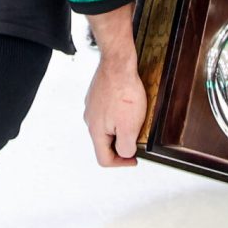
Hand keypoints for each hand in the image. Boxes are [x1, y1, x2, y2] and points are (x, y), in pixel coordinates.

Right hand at [83, 5, 145, 166]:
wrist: (118, 63)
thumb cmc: (124, 91)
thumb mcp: (130, 126)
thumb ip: (125, 146)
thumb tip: (125, 153)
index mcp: (96, 131)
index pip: (104, 159)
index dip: (121, 163)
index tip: (134, 159)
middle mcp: (90, 120)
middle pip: (104, 142)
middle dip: (121, 144)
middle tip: (137, 137)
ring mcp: (92, 106)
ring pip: (106, 125)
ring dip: (120, 127)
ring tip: (135, 119)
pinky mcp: (97, 94)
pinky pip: (107, 110)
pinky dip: (118, 113)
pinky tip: (128, 105)